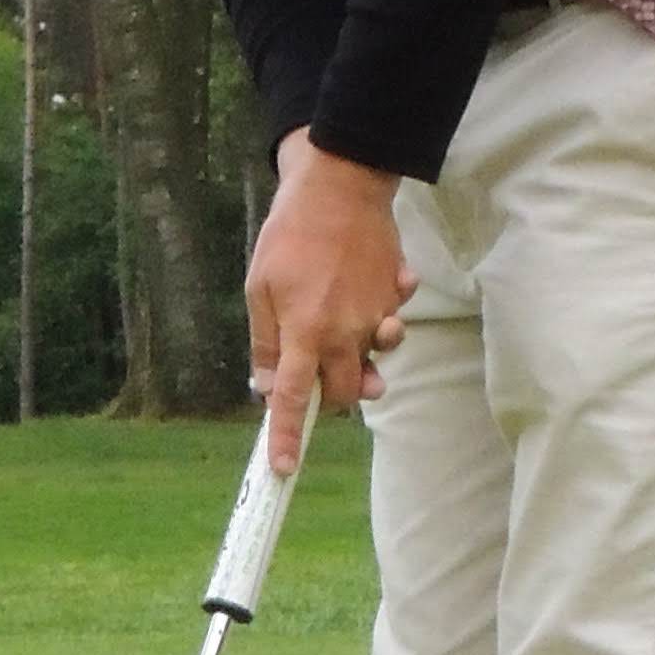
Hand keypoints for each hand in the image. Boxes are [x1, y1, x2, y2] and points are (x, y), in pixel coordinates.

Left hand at [245, 130, 410, 471]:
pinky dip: (381, 317)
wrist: (340, 185)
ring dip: (359, 361)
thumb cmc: (291, 235)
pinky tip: (370, 292)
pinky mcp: (394, 297)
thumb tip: (264, 384)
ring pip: (372, 362)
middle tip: (312, 376)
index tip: (282, 469)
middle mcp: (345, 332)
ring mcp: (375, 316)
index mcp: (305, 332)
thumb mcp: (259, 287)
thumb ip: (265, 340)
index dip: (286, 437)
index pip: (292, 399)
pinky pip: (390, 322)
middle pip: (344, 393)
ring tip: (345, 338)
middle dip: (330, 397)